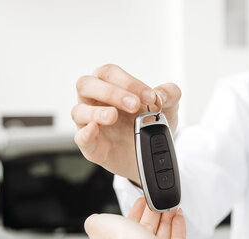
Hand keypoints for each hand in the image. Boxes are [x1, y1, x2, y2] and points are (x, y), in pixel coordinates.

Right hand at [72, 64, 181, 183]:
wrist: (152, 155)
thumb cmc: (151, 124)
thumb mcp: (168, 107)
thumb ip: (169, 94)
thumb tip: (161, 94)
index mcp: (109, 85)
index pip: (110, 74)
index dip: (129, 82)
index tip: (150, 96)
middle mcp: (94, 101)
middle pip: (87, 85)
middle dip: (111, 93)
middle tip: (134, 105)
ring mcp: (89, 123)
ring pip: (79, 111)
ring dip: (96, 112)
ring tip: (113, 116)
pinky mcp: (91, 146)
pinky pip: (80, 138)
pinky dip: (85, 133)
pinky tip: (94, 129)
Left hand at [84, 197, 185, 238]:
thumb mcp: (97, 225)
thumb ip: (95, 221)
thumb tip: (94, 219)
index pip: (131, 225)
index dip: (137, 211)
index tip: (142, 200)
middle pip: (149, 228)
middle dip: (154, 212)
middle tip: (157, 200)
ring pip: (164, 232)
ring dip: (167, 216)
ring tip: (169, 203)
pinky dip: (179, 226)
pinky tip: (178, 214)